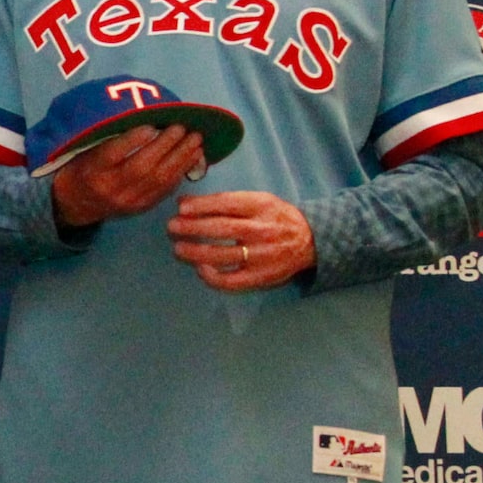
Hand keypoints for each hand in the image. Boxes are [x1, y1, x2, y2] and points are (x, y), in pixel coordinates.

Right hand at [50, 125, 206, 228]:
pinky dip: (180, 172)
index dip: (133, 140)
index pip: (113, 154)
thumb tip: (145, 118)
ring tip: (196, 141)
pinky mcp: (140, 208)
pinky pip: (164, 190)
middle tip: (183, 128)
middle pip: (141, 167)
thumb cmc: (83, 167)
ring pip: (158, 179)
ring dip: (181, 158)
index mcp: (93, 170)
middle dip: (166, 146)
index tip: (151, 125)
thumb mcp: (87, 150)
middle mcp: (111, 187)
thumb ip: (110, 138)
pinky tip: (192, 158)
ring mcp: (128, 201)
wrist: (76, 203)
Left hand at [168, 189, 315, 289]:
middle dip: (193, 228)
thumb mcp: (258, 201)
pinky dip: (212, 277)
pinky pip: (231, 281)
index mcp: (262, 207)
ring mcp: (262, 256)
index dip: (202, 206)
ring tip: (178, 248)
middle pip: (223, 229)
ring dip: (195, 252)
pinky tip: (199, 269)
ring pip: (223, 255)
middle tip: (172, 227)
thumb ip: (224, 202)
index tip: (181, 208)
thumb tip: (184, 203)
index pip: (228, 204)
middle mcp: (263, 230)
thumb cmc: (275, 218)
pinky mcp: (260, 277)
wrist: (310, 241)